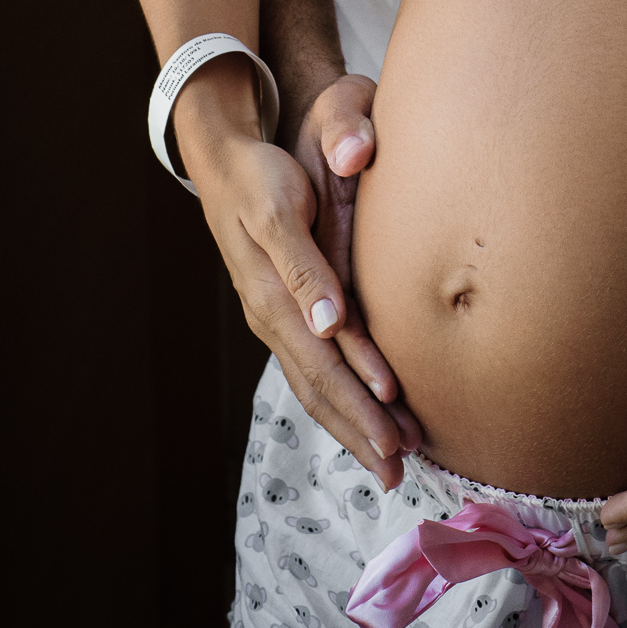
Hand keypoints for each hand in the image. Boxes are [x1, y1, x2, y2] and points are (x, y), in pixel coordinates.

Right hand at [175, 56, 419, 488]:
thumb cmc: (262, 176)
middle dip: (360, 428)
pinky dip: (340, 398)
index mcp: (273, 296)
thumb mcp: (279, 206)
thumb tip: (331, 321)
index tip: (393, 425)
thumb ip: (304, 263)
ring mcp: (276, 318)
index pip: (323, 359)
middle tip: (400, 466)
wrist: (226, 162)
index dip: (359, 394)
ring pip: (315, 384)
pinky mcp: (286, 312)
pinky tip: (365, 418)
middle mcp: (272, 317)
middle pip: (319, 385)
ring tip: (393, 459)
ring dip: (352, 423)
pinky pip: (312, 368)